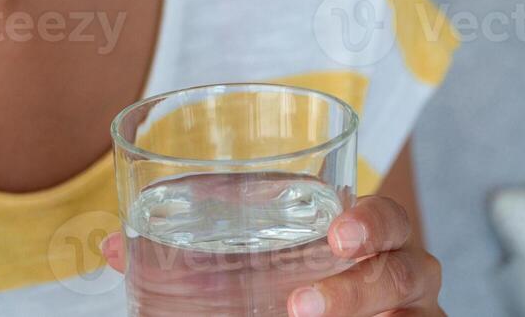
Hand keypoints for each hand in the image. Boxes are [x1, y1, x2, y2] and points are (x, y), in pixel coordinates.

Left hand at [98, 194, 444, 315]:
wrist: (293, 311)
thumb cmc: (285, 281)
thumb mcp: (245, 264)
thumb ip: (189, 252)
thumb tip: (111, 248)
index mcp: (361, 238)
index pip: (384, 218)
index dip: (372, 220)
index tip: (337, 232)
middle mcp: (397, 272)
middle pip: (408, 265)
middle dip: (362, 283)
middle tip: (302, 305)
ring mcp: (411, 312)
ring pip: (412, 308)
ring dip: (359, 310)